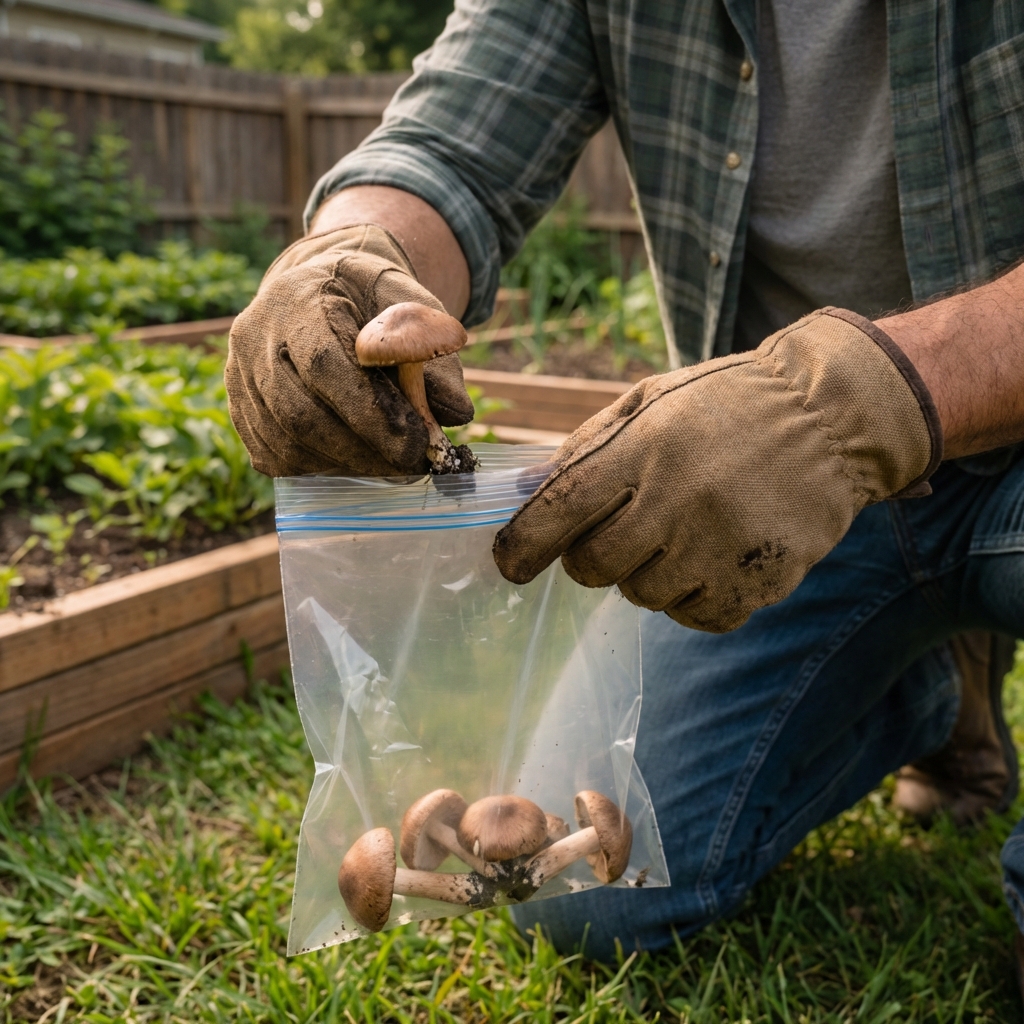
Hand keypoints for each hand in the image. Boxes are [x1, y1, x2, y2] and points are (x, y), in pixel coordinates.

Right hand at [226, 224, 473, 476]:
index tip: (417, 442)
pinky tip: (354, 461)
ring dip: (343, 464)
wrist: (324, 287)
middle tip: (409, 465)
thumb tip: (456, 412)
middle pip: (299, 413)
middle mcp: (254, 335)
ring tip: (388, 465)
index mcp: (297, 297)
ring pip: (284, 441)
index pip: (325, 365)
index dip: (371, 413)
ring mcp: (239, 373)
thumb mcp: (412, 303)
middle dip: (361, 449)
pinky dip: (318, 468)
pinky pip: (272, 453)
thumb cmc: (375, 299)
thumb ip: (433, 350)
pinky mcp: (240, 406)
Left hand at [493, 308, 941, 632]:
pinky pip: (695, 618)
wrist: (831, 416)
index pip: (560, 510)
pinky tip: (711, 559)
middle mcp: (681, 498)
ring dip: (646, 574)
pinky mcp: (761, 580)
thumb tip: (526, 494)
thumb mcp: (651, 401)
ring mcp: (723, 545)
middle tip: (621, 532)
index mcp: (645, 446)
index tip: (510, 564)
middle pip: (594, 567)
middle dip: (592, 558)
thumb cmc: (726, 404)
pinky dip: (691, 599)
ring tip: (681, 534)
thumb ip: (586, 448)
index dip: (523, 546)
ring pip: (643, 597)